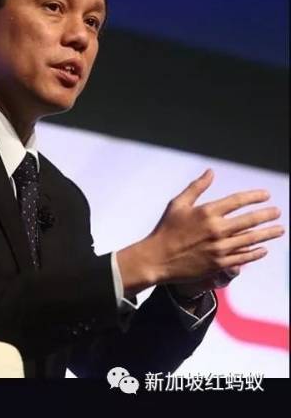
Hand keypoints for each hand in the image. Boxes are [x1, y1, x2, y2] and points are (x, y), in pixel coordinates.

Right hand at [119, 169, 283, 294]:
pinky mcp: (219, 263)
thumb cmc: (166, 229)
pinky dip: (256, 252)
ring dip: (268, 234)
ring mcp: (219, 248)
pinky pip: (244, 257)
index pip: (237, 201)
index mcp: (206, 212)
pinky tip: (263, 249)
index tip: (266, 195)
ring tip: (279, 229)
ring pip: (251, 239)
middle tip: (277, 212)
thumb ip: (196, 187)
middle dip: (267, 215)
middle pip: (250, 220)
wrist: (157, 258)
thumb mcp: (177, 204)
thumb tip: (210, 172)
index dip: (254, 197)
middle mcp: (216, 229)